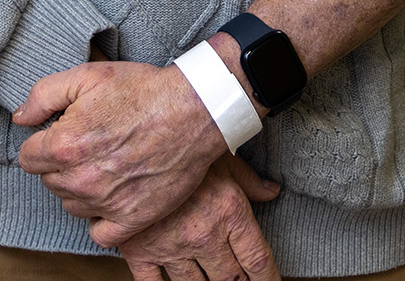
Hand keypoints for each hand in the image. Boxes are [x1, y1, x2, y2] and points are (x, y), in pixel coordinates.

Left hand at [13, 60, 228, 242]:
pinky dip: (100, 220)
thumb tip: (21, 117)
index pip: (28, 158)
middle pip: (49, 181)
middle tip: (88, 145)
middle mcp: (81, 179)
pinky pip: (100, 234)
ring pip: (71, 205)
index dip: (43, 143)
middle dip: (61, 164)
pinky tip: (109, 199)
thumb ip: (43, 95)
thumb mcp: (87, 76)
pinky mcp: (132, 219)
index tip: (61, 134)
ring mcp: (106, 203)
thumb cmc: (143, 90)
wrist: (193, 111)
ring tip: (103, 165)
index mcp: (65, 145)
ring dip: (79, 188)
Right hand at [116, 155, 282, 280]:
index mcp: (229, 213)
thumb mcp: (223, 157)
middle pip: (230, 279)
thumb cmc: (181, 141)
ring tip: (208, 279)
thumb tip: (271, 191)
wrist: (133, 138)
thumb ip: (250, 181)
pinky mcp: (139, 250)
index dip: (269, 279)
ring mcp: (170, 247)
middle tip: (237, 279)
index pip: (257, 260)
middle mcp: (203, 236)